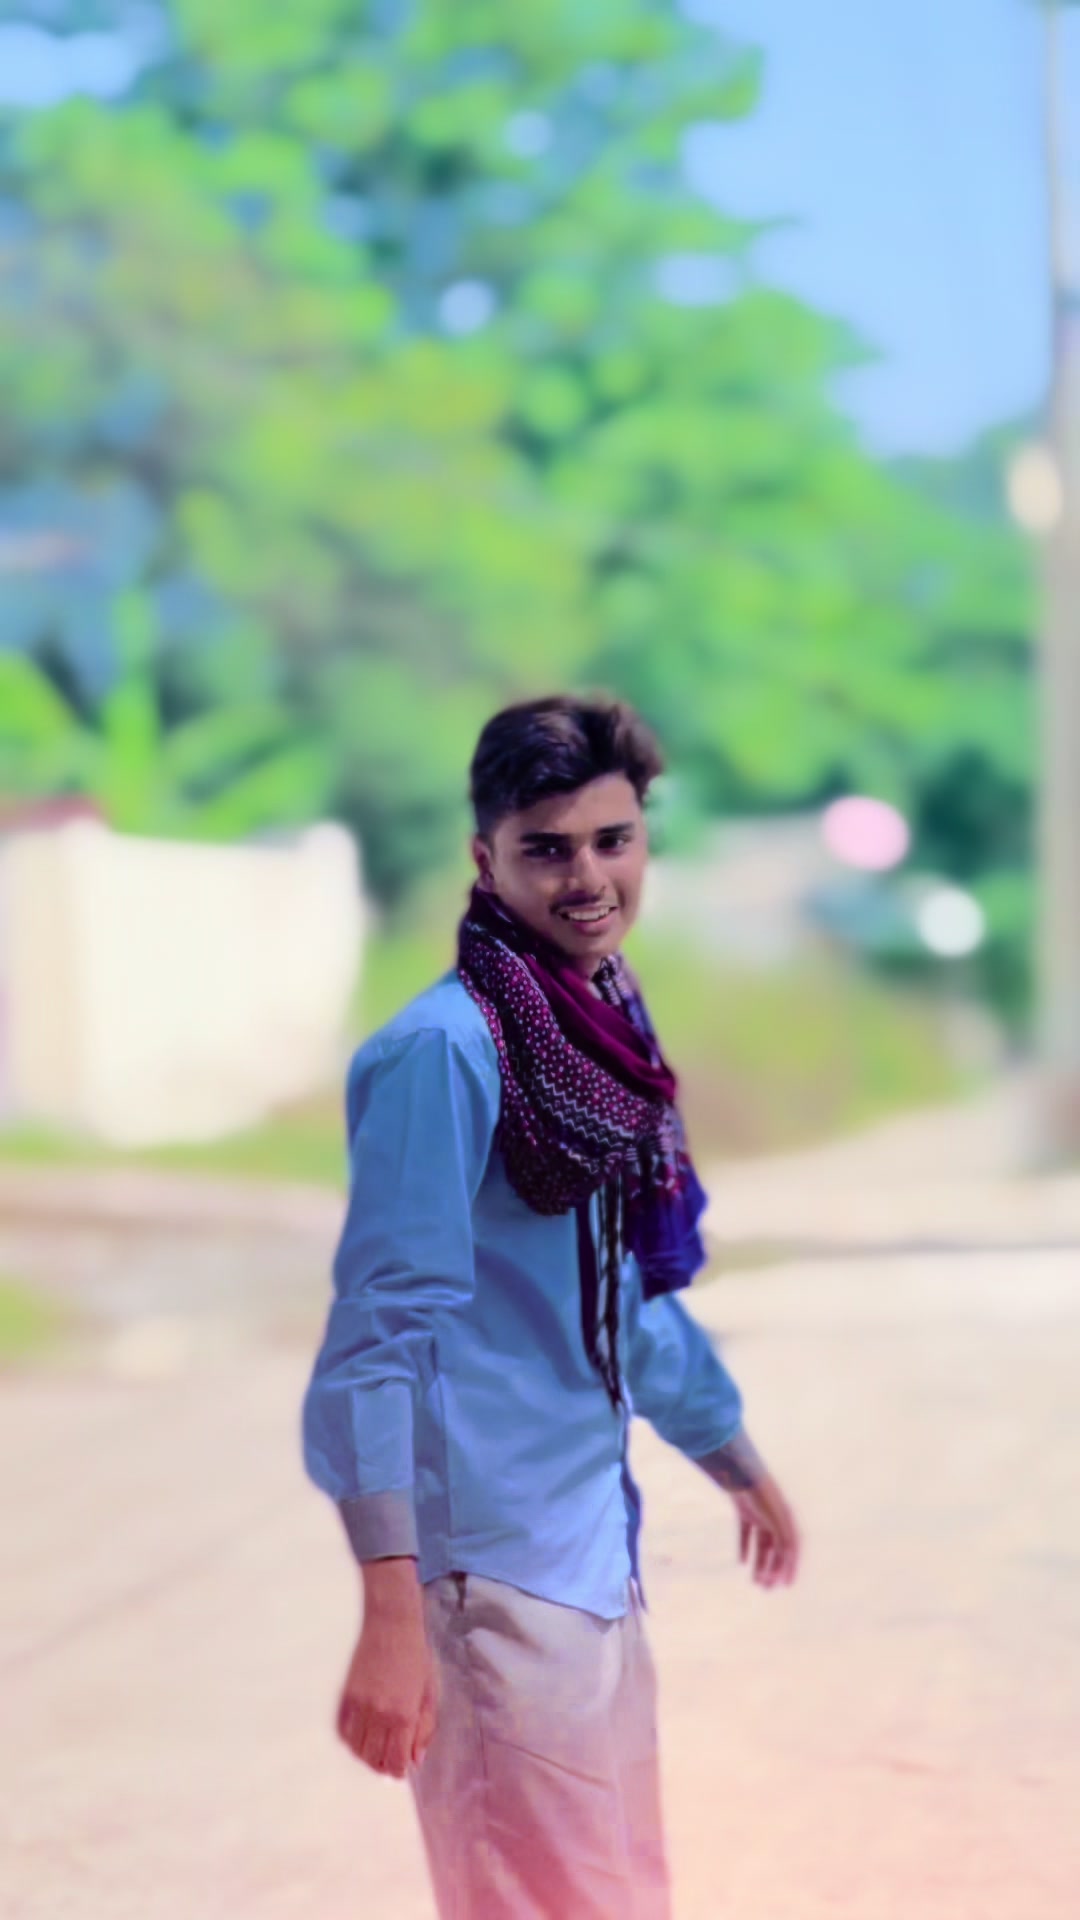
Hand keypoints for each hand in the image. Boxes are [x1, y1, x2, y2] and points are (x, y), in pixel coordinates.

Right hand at [336, 1562, 440, 1778]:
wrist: (391, 1624)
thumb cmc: (416, 1657)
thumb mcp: (430, 1693)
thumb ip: (425, 1728)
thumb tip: (416, 1760)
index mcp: (404, 1714)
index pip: (396, 1760)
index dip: (399, 1770)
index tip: (401, 1769)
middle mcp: (379, 1714)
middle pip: (374, 1759)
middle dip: (383, 1766)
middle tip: (390, 1761)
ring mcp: (360, 1705)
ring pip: (357, 1749)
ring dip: (366, 1756)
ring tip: (376, 1749)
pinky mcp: (346, 1696)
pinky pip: (343, 1732)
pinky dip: (351, 1741)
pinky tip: (362, 1737)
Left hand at [732, 1473, 799, 1588]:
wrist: (742, 1473)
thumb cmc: (762, 1496)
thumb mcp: (776, 1520)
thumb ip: (784, 1540)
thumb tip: (789, 1562)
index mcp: (787, 1521)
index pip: (791, 1549)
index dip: (790, 1567)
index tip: (785, 1585)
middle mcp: (775, 1519)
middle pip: (776, 1550)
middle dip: (771, 1570)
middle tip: (765, 1588)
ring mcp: (760, 1515)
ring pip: (761, 1545)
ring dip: (759, 1563)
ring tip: (754, 1581)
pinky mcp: (745, 1512)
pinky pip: (746, 1534)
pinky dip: (744, 1548)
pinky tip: (741, 1562)